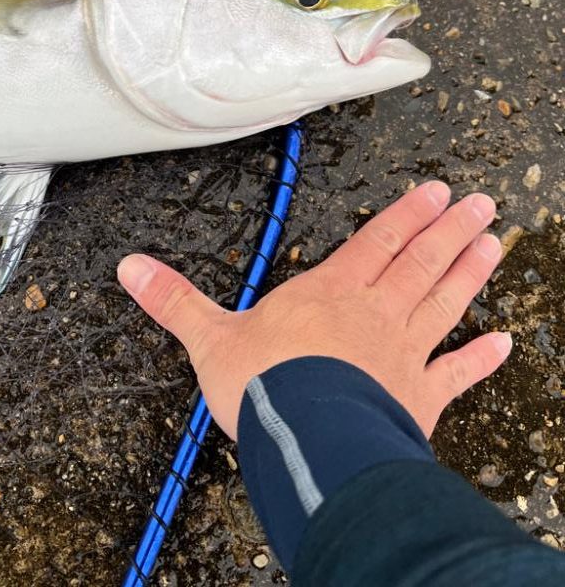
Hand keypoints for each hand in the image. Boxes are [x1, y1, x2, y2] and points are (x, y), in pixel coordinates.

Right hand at [117, 181, 510, 440]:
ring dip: (471, 272)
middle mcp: (374, 313)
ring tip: (495, 242)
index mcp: (329, 293)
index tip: (437, 191)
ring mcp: (402, 354)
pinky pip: (455, 374)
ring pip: (444, 301)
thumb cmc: (263, 389)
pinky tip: (504, 344)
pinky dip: (479, 359)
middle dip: (451, 229)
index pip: (376, 241)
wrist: (307, 443)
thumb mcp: (209, 338)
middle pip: (419, 261)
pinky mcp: (417, 398)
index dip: (407, 214)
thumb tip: (130, 267)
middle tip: (482, 202)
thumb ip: (175, 300)